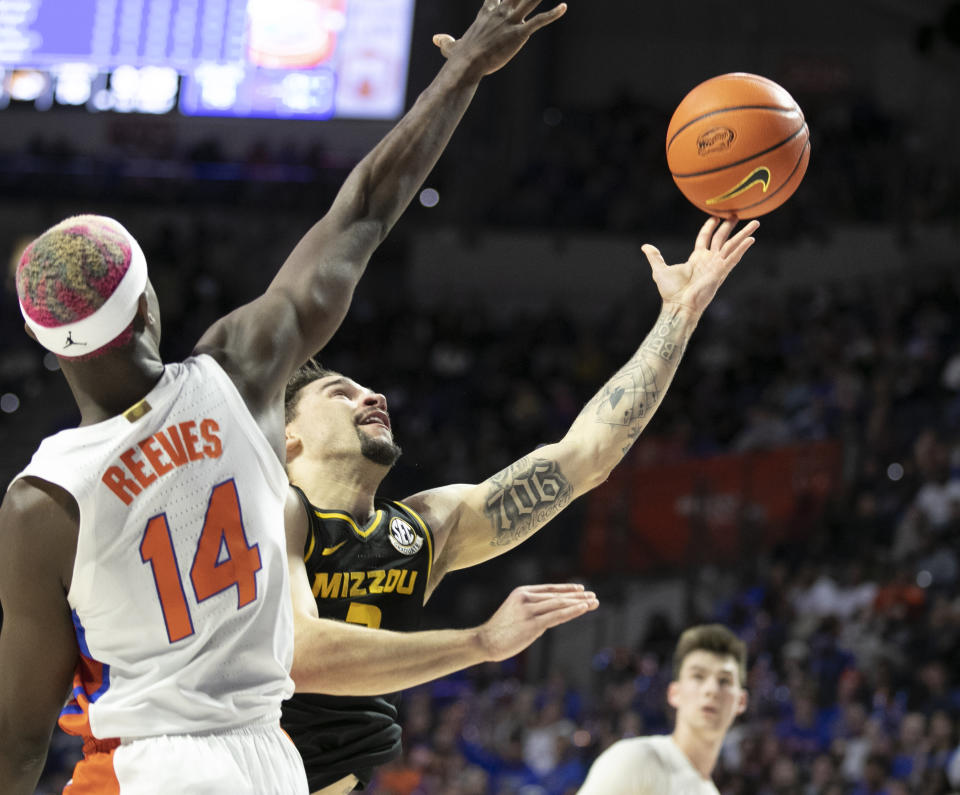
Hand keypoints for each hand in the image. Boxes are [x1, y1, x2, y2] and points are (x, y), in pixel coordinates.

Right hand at [433, 0, 566, 80]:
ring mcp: (510, 22)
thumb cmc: (459, 58)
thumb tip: (436, 39)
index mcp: (487, 14)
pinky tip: (564, 7)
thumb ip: (446, 41)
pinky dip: (553, 14)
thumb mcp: (450, 47)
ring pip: (529, 0)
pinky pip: (539, 21)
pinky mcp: (518, 34)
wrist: (466, 65)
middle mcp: (500, 13)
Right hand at [478, 583, 597, 661]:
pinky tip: (583, 609)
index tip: (581, 590)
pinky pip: (556, 616)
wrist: (485, 641)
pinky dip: (572, 611)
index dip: (567, 589)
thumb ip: (533, 609)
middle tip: (594, 596)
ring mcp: (529, 610)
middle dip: (578, 596)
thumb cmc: (501, 630)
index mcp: (522, 592)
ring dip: (579, 603)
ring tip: (594, 602)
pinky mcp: (532, 624)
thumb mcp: (515, 612)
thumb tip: (553, 613)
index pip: (550, 589)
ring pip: (559, 604)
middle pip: (557, 596)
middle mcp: (526, 598)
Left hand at [642, 216, 758, 315]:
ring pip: (732, 245)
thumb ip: (655, 257)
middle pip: (722, 239)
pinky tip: (751, 239)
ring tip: (755, 222)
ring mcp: (716, 266)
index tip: (715, 216)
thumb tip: (645, 246)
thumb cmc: (671, 292)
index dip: (710, 227)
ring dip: (743, 234)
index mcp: (697, 259)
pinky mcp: (721, 272)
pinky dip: (742, 248)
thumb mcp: (660, 270)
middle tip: (737, 214)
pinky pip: (733, 258)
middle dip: (729, 227)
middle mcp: (709, 261)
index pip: (705, 238)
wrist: (678, 306)